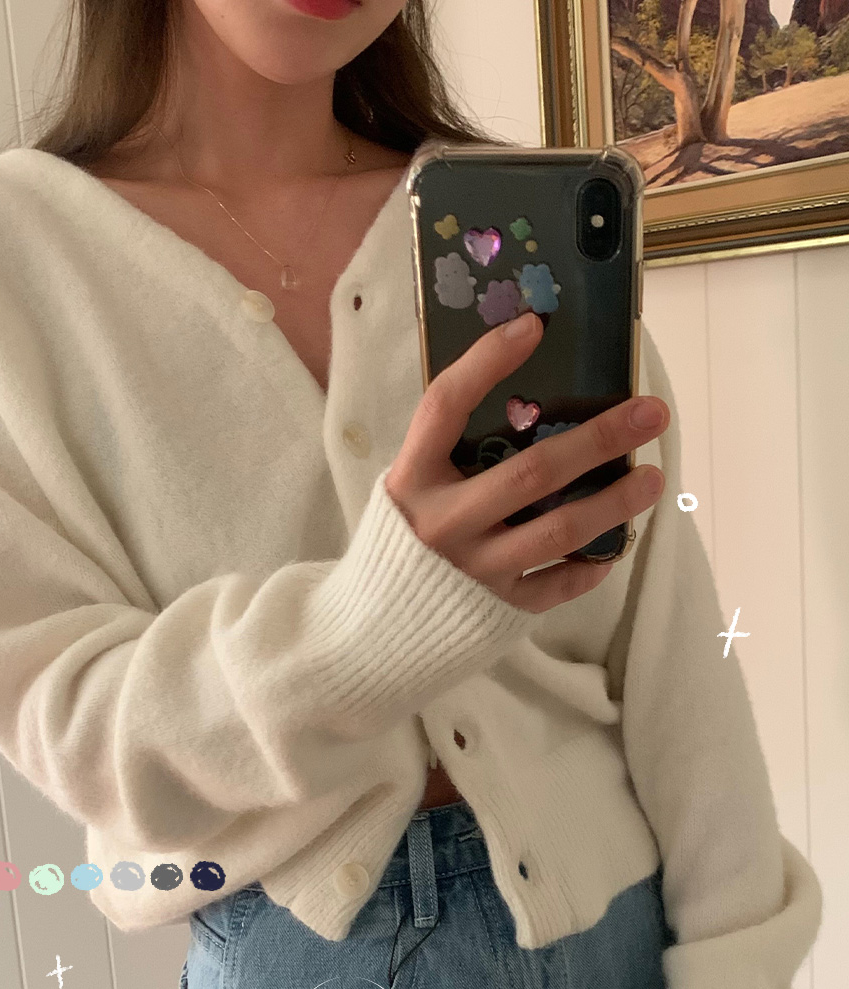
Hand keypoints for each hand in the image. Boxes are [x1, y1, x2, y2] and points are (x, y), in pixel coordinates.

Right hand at [384, 309, 670, 615]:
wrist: (373, 625)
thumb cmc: (407, 536)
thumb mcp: (415, 485)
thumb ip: (456, 451)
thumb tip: (536, 401)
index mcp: (413, 477)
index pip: (445, 406)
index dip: (486, 363)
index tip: (535, 324)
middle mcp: (441, 521)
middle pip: (530, 473)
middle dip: (598, 439)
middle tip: (651, 413)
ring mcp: (470, 567)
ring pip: (557, 531)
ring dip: (613, 502)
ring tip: (653, 477)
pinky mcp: (493, 607)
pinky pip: (555, 585)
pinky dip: (590, 566)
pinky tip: (617, 544)